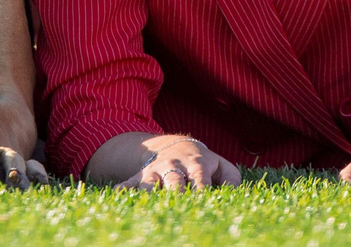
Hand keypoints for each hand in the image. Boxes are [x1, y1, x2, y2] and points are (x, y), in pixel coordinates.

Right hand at [89, 132, 238, 189]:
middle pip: (174, 181)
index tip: (201, 200)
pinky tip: (117, 195)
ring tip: (146, 204)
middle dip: (175, 193)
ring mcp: (156, 171)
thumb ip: (232, 178)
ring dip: (148, 192)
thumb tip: (234, 193)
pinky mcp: (141, 175)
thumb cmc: (202, 162)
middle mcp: (175, 167)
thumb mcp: (220, 165)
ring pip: (150, 182)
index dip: (201, 190)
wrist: (174, 145)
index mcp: (197, 165)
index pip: (200, 179)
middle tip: (176, 205)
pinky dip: (123, 188)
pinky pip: (129, 181)